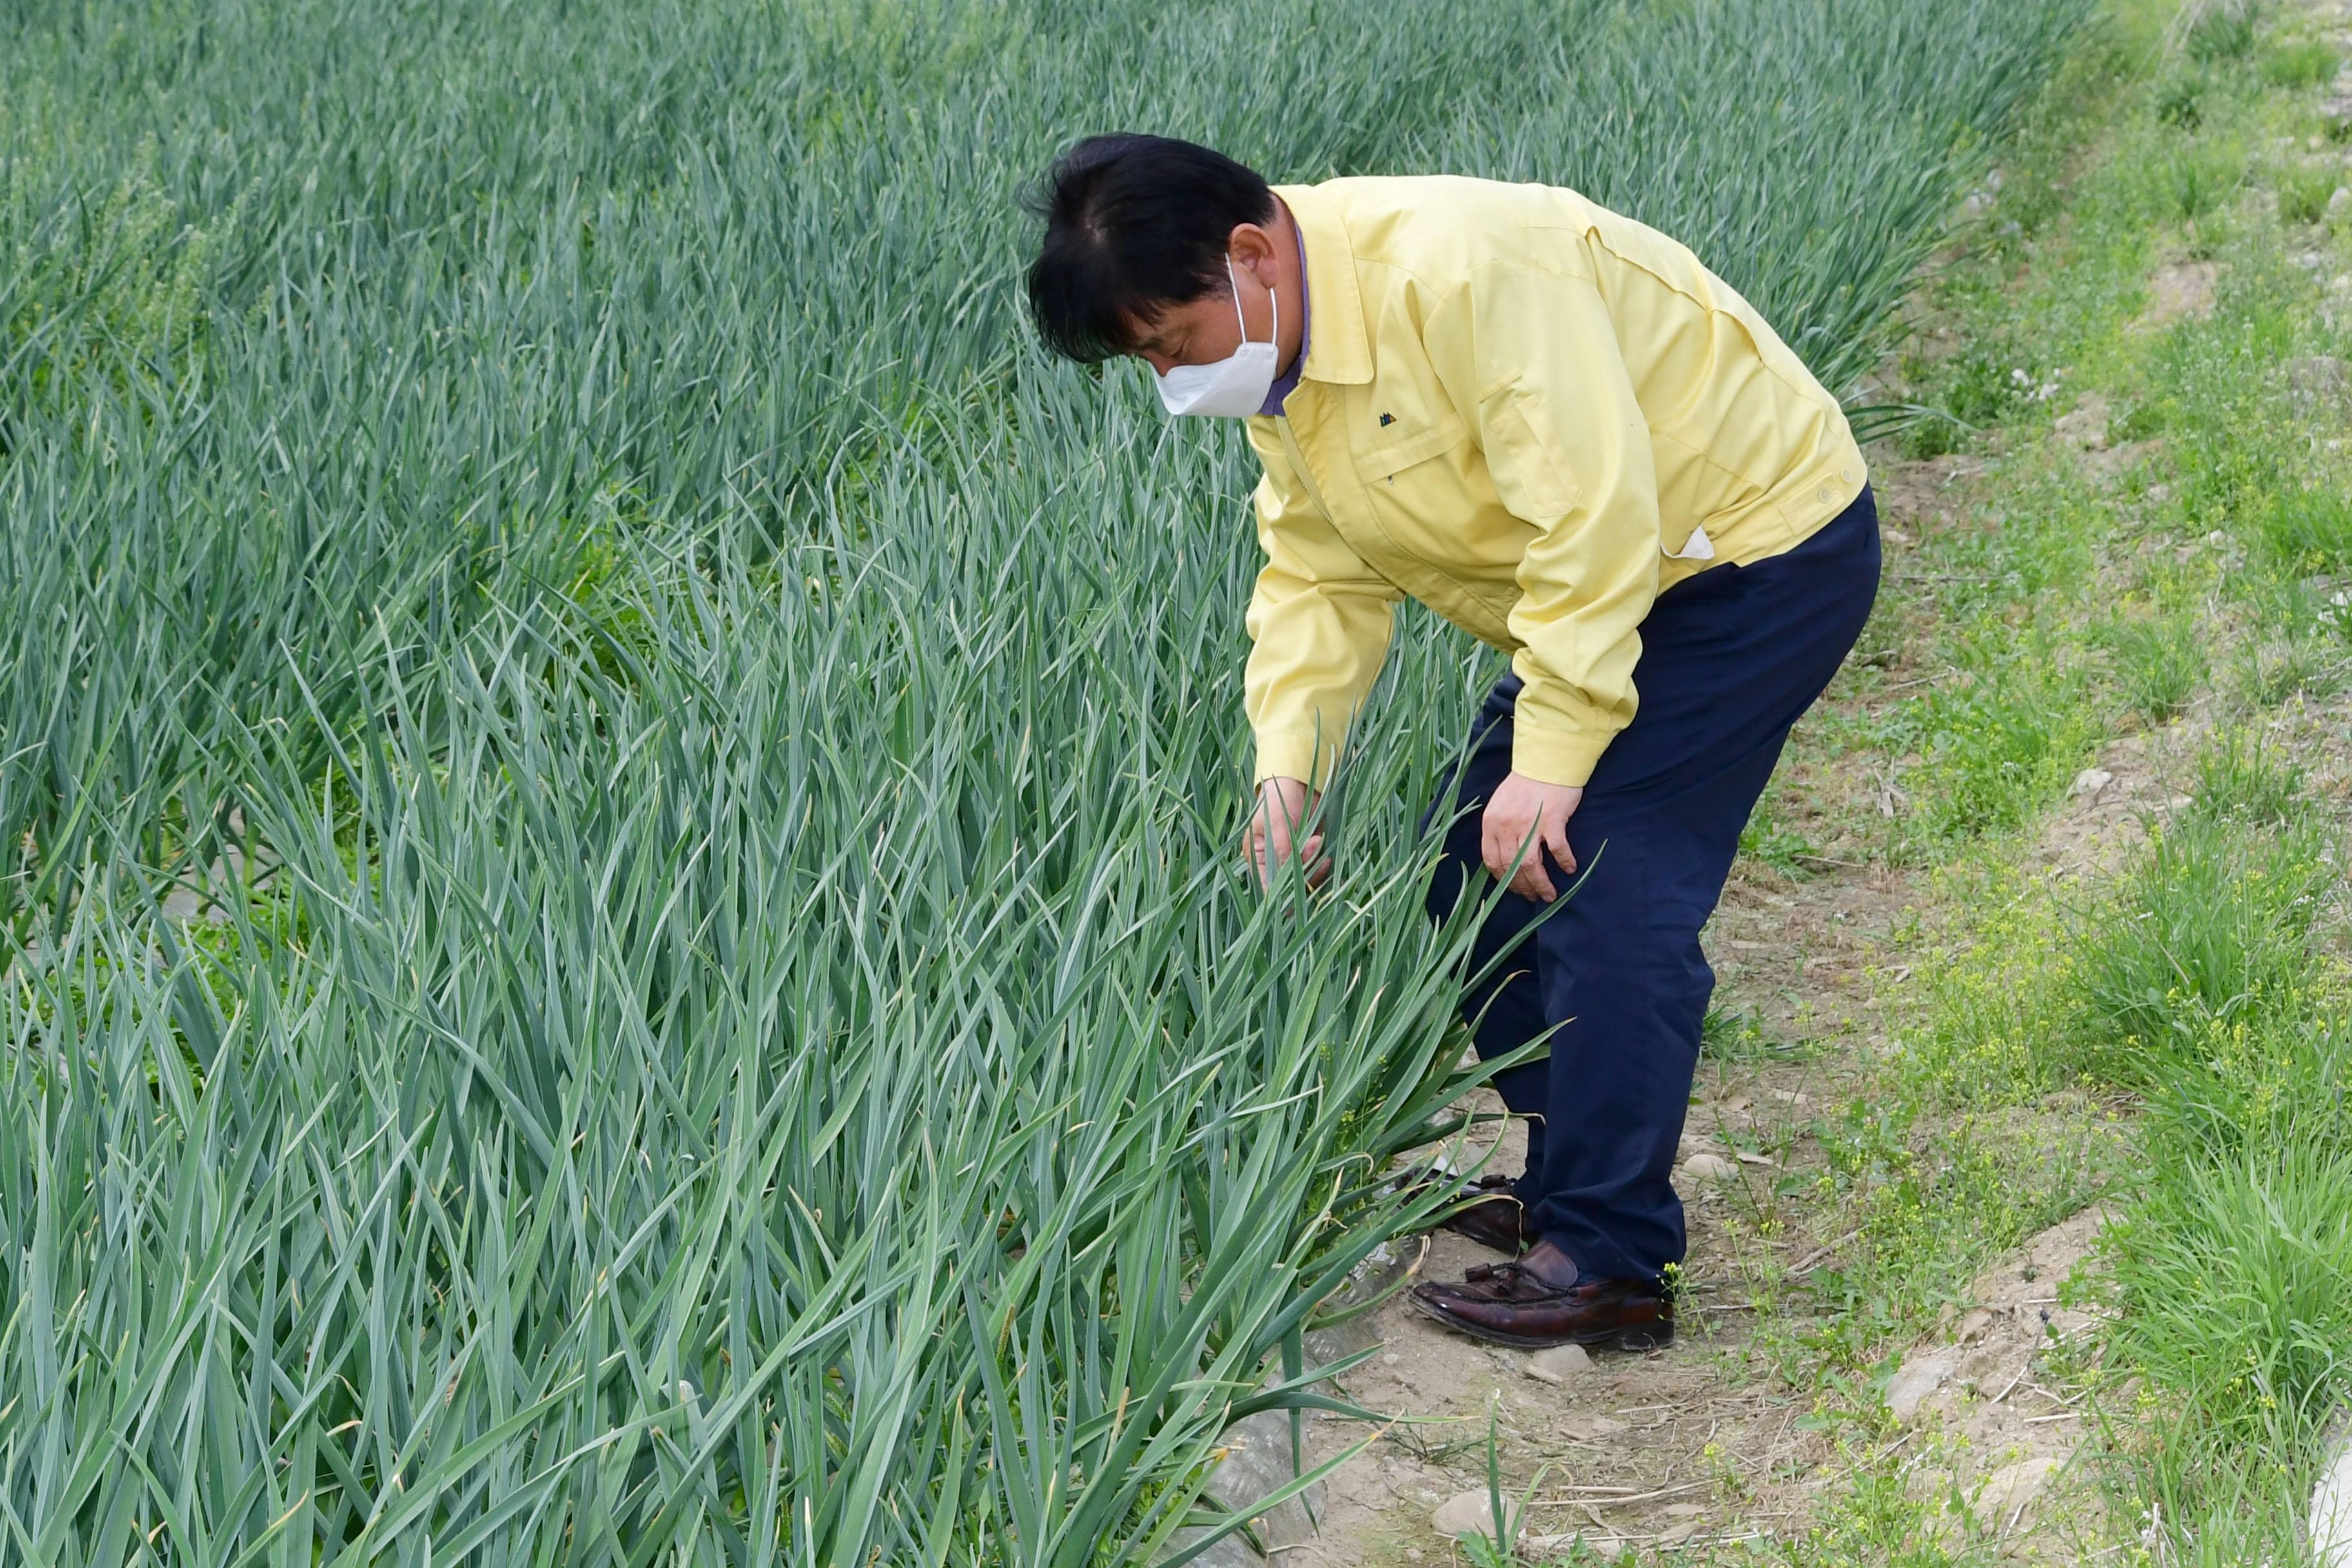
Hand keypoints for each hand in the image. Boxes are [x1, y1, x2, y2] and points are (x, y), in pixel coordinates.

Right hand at [1246, 776, 1331, 889]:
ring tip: (1318, 841)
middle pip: (1290, 888)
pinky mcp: (1311, 855)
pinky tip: (1329, 859)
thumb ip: (1281, 852)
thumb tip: (1286, 882)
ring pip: (1307, 881)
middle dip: (1305, 874)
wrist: (1298, 781)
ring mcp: (1294, 861)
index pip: (1268, 889)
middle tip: (1313, 846)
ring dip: (1316, 868)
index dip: (1282, 898)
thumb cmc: (1278, 798)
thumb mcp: (1276, 824)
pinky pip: (1319, 871)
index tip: (1298, 896)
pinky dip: (1326, 869)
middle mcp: (1275, 865)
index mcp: (1258, 859)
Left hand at [1481, 772, 1582, 901]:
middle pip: (1511, 867)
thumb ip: (1500, 827)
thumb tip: (1505, 854)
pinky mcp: (1552, 820)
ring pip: (1530, 865)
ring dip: (1540, 884)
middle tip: (1533, 897)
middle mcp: (1506, 825)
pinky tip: (1569, 869)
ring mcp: (1529, 823)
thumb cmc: (1526, 782)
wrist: (1547, 760)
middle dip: (1522, 887)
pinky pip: (1557, 850)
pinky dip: (1564, 862)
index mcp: (1491, 822)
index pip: (1492, 860)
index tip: (1512, 888)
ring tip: (1549, 894)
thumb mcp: (1501, 804)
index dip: (1502, 879)